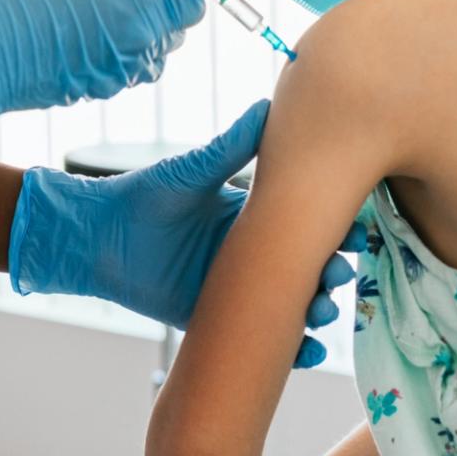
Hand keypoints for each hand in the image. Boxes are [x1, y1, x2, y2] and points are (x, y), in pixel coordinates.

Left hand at [10, 99, 359, 366]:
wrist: (98, 237)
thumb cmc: (143, 196)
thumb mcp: (193, 172)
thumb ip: (232, 147)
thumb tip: (269, 104)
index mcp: (253, 218)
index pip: (309, 224)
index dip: (339, 230)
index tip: (358, 231)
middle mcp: (252, 256)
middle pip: (310, 269)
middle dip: (333, 275)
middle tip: (339, 274)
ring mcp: (238, 291)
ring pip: (293, 307)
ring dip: (317, 312)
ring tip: (322, 312)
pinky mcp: (218, 320)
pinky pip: (261, 340)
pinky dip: (290, 350)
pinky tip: (306, 352)